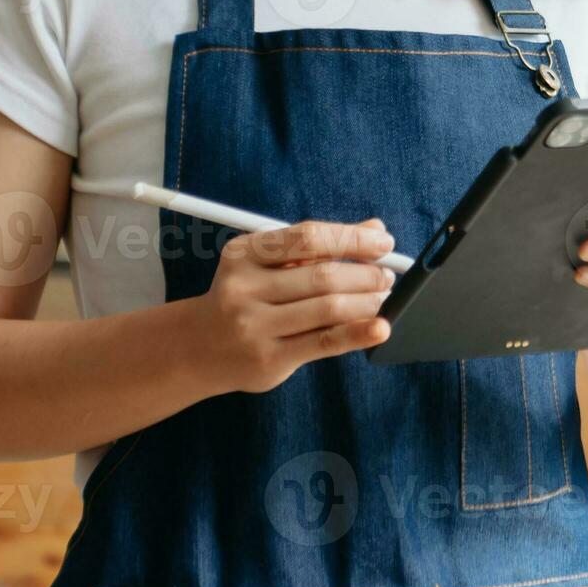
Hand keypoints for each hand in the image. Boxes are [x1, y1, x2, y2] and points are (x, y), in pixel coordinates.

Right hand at [187, 219, 396, 393]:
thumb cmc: (246, 298)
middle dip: (365, 274)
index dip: (352, 238)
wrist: (199, 348)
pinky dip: (358, 333)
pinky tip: (381, 327)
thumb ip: (318, 246)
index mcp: (243, 253)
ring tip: (384, 298)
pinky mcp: (268, 358)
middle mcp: (243, 287)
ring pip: (327, 308)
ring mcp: (254, 325)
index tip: (384, 242)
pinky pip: (324, 342)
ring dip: (367, 301)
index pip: (308, 237)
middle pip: (321, 275)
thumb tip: (375, 227)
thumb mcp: (269, 264)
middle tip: (388, 276)